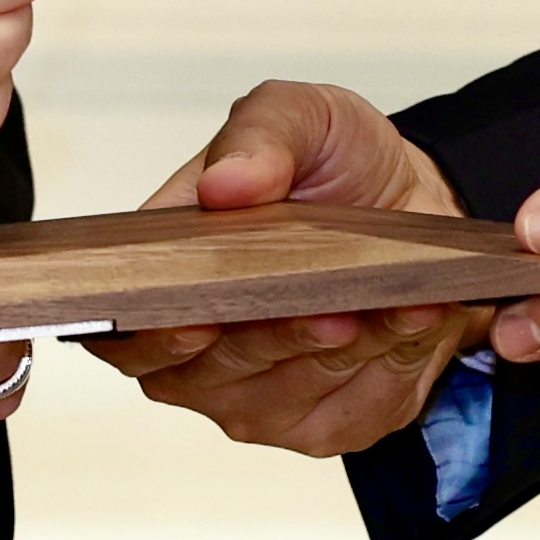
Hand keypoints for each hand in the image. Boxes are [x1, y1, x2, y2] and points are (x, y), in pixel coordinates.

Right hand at [85, 80, 489, 460]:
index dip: (153, 336)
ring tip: (389, 298)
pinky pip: (357, 406)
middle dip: (278, 336)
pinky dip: (393, 359)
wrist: (414, 201)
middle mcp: (201, 352)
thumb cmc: (337, 165)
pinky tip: (414, 315)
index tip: (199, 320)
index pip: (125, 335)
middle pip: (216, 370)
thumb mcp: (303, 117)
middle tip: (326, 307)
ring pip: (293, 389)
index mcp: (167, 277)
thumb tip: (224, 185)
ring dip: (349, 345)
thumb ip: (259, 136)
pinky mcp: (329, 421)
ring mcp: (262, 395)